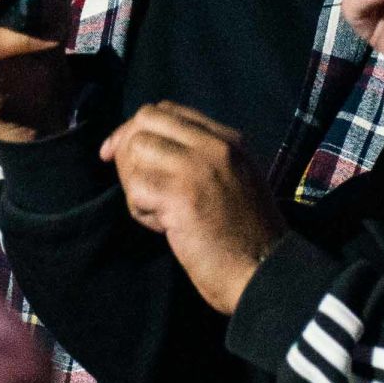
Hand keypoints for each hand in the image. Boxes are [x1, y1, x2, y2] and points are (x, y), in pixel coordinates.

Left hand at [103, 101, 280, 312]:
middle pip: (146, 120)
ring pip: (136, 151)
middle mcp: (214, 145)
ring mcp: (197, 167)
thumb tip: (149, 150)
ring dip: (134, 183)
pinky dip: (139, 210)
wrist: (264, 271)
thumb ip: (203, 158)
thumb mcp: (237, 179)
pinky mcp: (180, 195)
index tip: (120, 152)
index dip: (136, 128)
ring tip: (156, 210)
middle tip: (133, 184)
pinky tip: (162, 227)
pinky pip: (136, 188)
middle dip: (125, 149)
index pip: (167, 110)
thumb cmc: (248, 236)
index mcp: (228, 139)